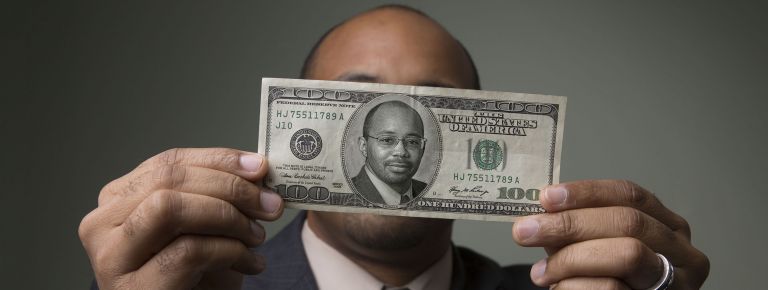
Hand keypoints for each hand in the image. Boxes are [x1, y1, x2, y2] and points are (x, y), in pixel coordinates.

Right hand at [78, 148, 283, 289]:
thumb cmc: (196, 277)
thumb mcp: (206, 228)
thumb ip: (220, 194)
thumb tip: (256, 167)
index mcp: (119, 200)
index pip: (169, 162)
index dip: (219, 160)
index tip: (260, 167)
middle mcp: (102, 224)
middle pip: (168, 181)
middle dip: (229, 187)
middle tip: (269, 204)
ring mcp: (110, 258)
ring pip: (169, 208)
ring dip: (228, 217)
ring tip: (257, 236)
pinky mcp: (132, 289)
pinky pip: (186, 253)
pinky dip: (229, 251)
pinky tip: (250, 263)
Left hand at [512, 180, 708, 288]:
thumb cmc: (607, 282)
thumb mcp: (594, 248)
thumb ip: (577, 230)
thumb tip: (540, 215)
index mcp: (667, 225)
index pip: (629, 194)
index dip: (586, 192)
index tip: (546, 198)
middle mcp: (682, 251)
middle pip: (627, 222)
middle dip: (570, 224)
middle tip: (525, 231)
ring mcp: (678, 282)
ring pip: (627, 255)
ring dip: (572, 259)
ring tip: (541, 272)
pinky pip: (615, 288)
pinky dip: (577, 286)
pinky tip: (559, 288)